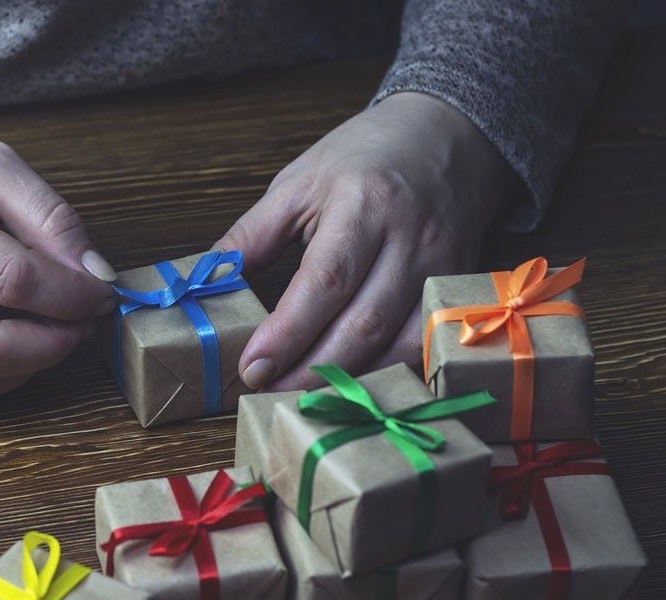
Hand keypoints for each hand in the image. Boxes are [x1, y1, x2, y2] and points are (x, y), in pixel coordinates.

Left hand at [215, 91, 516, 389]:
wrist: (447, 135)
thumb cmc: (365, 157)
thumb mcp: (298, 182)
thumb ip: (252, 235)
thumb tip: (207, 280)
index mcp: (362, 205)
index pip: (325, 281)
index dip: (288, 332)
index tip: (251, 366)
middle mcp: (408, 239)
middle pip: (363, 324)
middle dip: (311, 369)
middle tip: (267, 392)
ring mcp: (441, 266)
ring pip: (399, 343)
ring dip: (350, 380)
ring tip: (303, 398)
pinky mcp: (458, 286)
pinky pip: (424, 343)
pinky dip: (388, 372)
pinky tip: (354, 386)